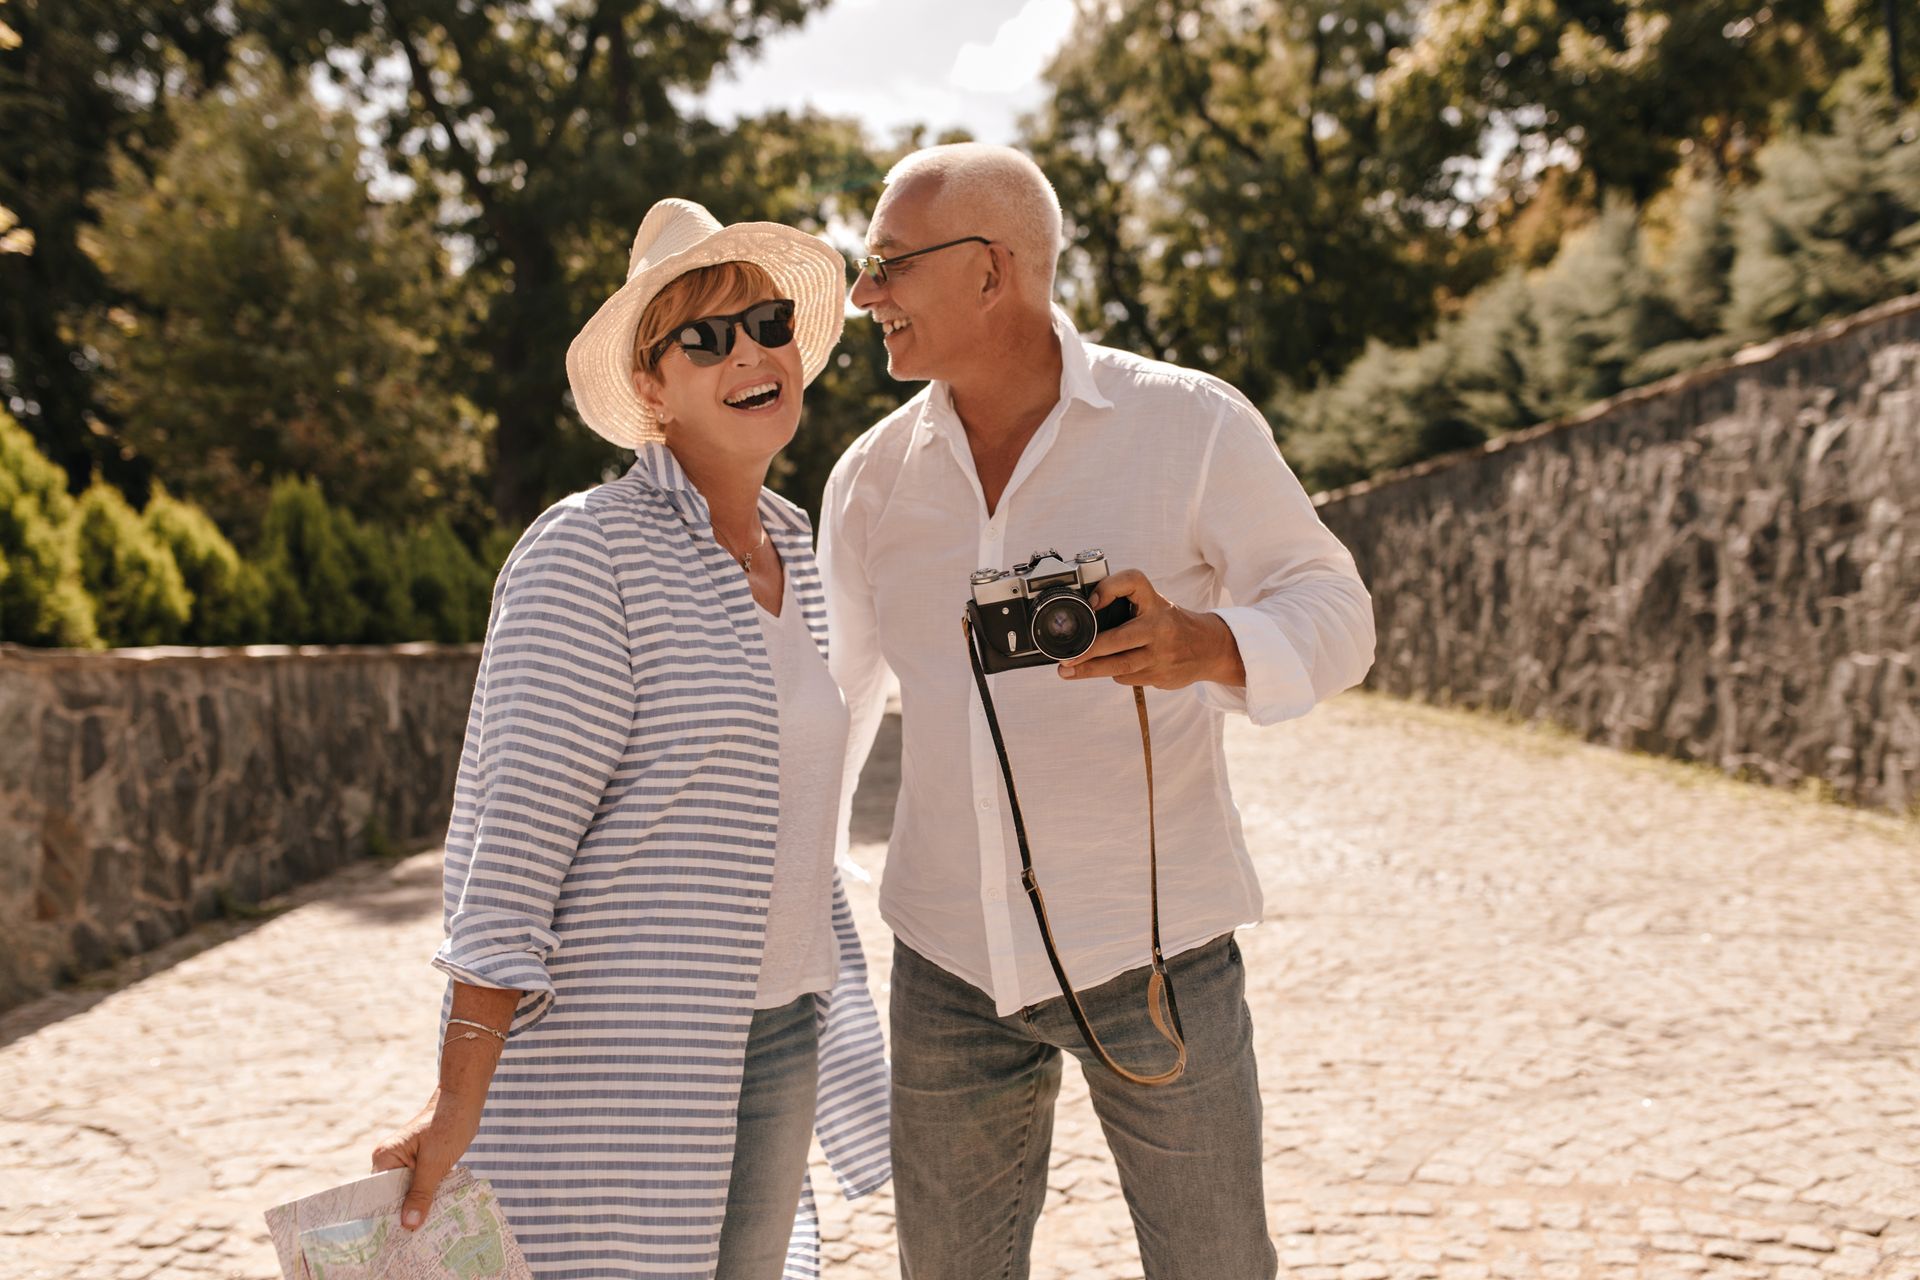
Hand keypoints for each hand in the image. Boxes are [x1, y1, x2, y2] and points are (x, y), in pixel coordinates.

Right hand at [370, 1090, 483, 1230]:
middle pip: (393, 1197)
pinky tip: (437, 1212)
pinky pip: (420, 1185)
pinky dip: (428, 1196)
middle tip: (415, 1241)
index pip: (378, 1196)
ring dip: (419, 1207)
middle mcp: (389, 1160)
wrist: (464, 1099)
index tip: (396, 1241)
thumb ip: (421, 1193)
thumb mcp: (435, 1163)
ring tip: (427, 1231)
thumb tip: (408, 1224)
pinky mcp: (419, 1162)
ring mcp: (404, 1162)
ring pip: (409, 1193)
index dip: (388, 1217)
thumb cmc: (448, 1124)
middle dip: (405, 1214)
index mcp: (384, 1158)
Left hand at [1058, 568, 1244, 689]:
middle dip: (1090, 650)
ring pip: (1121, 666)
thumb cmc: (1170, 622)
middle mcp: (1160, 627)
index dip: (1109, 589)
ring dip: (1091, 670)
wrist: (1209, 648)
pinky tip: (1108, 670)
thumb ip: (1124, 602)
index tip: (1091, 602)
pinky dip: (1114, 673)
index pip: (1132, 582)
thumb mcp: (1153, 603)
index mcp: (1156, 603)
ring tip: (1067, 672)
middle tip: (1066, 658)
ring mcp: (1162, 655)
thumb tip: (1085, 612)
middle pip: (1120, 639)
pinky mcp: (1161, 676)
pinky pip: (1128, 678)